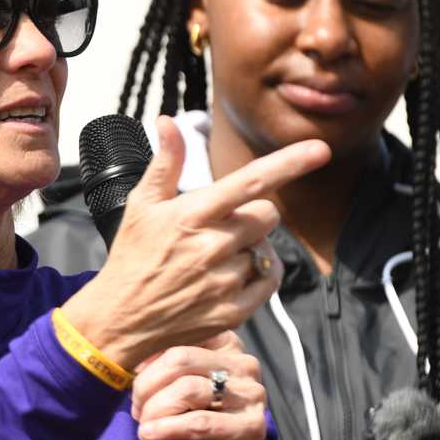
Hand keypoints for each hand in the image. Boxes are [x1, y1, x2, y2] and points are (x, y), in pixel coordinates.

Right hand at [63, 116, 326, 370]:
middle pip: (268, 215)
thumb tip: (169, 122)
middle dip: (253, 215)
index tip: (320, 149)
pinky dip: (259, 274)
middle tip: (221, 226)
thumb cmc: (132, 256)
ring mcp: (225, 281)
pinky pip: (269, 281)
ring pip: (266, 249)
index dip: (289, 163)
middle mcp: (214, 247)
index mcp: (193, 215)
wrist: (120, 318)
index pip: (250, 181)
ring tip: (215, 257)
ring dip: (249, 248)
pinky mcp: (233, 310)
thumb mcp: (141, 204)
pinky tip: (233, 275)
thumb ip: (165, 162)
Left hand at [134, 335, 298, 439]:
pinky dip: (168, 428)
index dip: (149, 356)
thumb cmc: (198, 428)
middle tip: (137, 408)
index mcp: (228, 346)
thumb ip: (165, 367)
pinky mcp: (251, 428)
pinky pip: (200, 422)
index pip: (179, 335)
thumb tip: (134, 361)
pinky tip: (150, 435)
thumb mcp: (181, 388)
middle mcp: (245, 365)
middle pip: (180, 359)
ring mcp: (252, 396)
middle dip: (147, 385)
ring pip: (188, 389)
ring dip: (155, 409)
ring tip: (145, 425)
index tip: (134, 376)